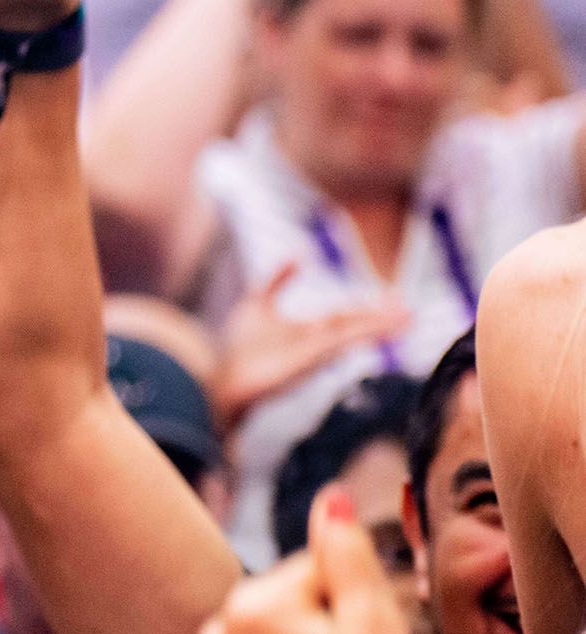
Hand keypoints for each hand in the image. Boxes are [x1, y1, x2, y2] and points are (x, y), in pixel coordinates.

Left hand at [209, 263, 409, 432]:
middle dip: (383, 316)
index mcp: (310, 331)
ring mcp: (316, 349)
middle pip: (357, 324)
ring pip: (355, 332)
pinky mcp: (311, 356)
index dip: (369, 307)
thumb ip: (279, 279)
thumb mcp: (258, 304)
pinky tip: (385, 327)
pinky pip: (343, 340)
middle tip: (411, 310)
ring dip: (382, 325)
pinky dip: (365, 332)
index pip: (347, 315)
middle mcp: (318, 341)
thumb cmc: (238, 349)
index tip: (396, 298)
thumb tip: (298, 253)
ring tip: (408, 318)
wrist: (223, 380)